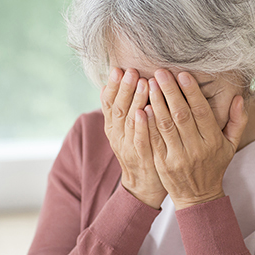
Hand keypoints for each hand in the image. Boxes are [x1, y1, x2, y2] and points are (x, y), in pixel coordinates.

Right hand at [101, 68, 166, 208]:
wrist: (144, 185)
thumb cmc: (139, 150)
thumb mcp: (125, 129)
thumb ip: (121, 109)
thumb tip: (109, 84)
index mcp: (112, 127)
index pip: (108, 103)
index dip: (112, 86)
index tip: (117, 69)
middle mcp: (117, 135)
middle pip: (117, 108)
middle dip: (124, 88)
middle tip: (131, 70)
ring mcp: (128, 147)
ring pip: (129, 121)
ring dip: (135, 101)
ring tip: (142, 82)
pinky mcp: (141, 157)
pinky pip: (140, 139)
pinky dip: (141, 125)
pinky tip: (145, 111)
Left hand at [146, 69, 246, 209]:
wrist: (198, 196)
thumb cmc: (215, 165)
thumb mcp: (231, 144)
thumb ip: (237, 121)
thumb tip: (238, 98)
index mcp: (213, 141)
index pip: (201, 112)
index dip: (191, 92)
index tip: (183, 74)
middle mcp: (196, 148)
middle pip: (181, 115)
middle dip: (170, 92)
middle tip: (160, 72)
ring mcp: (178, 157)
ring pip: (165, 125)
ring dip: (156, 103)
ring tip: (149, 84)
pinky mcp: (162, 163)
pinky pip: (154, 140)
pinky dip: (147, 123)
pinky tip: (142, 107)